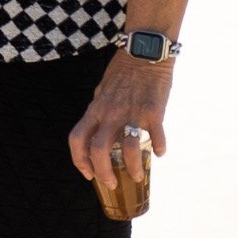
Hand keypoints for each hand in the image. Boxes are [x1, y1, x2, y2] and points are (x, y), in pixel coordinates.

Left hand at [68, 51, 171, 189]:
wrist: (144, 53)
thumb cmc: (122, 73)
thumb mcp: (102, 92)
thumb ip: (100, 112)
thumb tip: (98, 132)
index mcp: (95, 109)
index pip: (76, 138)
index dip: (78, 160)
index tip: (87, 174)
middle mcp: (109, 113)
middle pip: (98, 149)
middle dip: (103, 172)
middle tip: (111, 183)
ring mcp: (132, 113)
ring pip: (127, 149)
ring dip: (133, 168)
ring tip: (137, 176)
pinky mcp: (154, 112)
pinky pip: (156, 137)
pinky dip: (159, 149)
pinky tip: (160, 153)